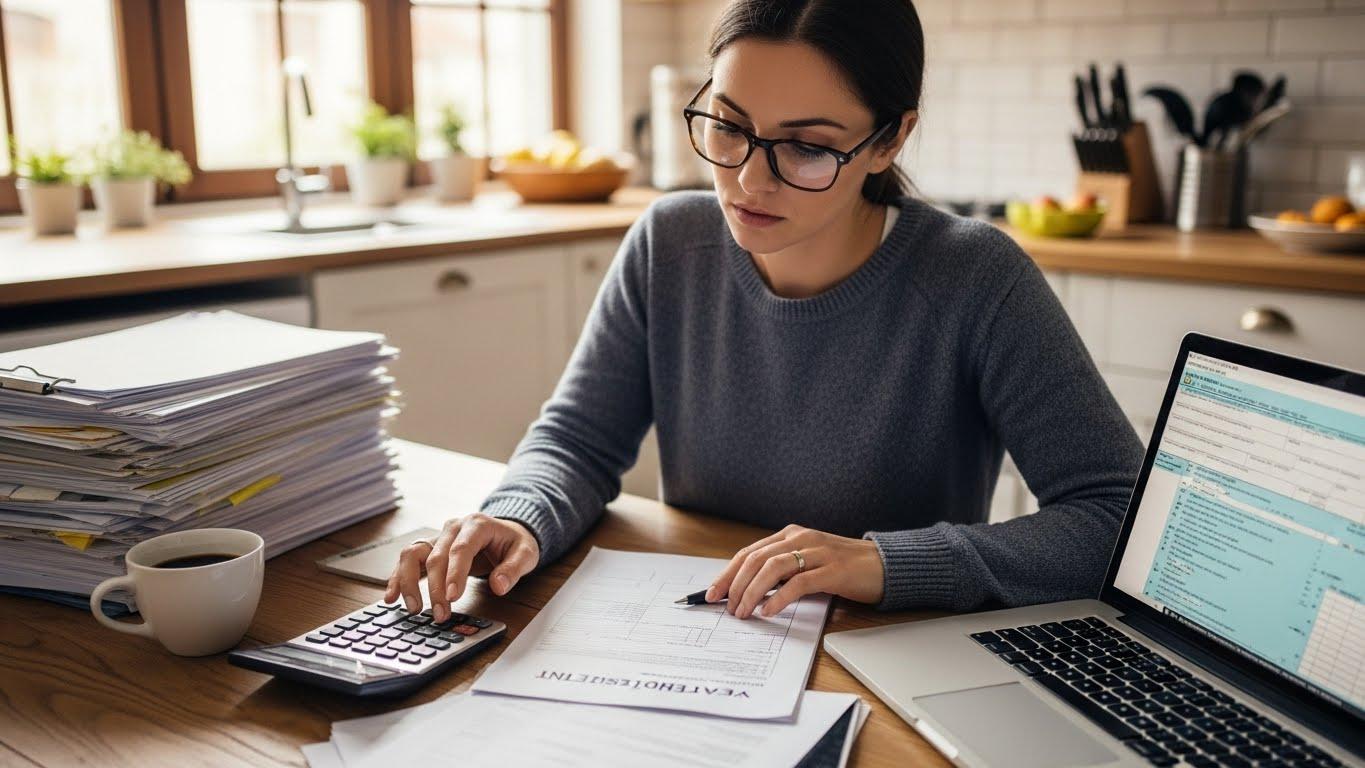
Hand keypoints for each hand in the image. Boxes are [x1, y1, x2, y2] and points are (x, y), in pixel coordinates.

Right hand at [384, 513, 539, 622]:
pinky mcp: (429, 549)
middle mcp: (452, 528)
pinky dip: (396, 578)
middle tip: (440, 614)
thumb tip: (498, 586)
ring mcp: (437, 537)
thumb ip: (513, 569)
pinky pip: (407, 561)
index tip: (452, 597)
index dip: (455, 573)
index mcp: (477, 525)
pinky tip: (391, 596)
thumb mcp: (526, 553)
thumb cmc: (514, 543)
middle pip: (435, 556)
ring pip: (412, 554)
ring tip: (413, 608)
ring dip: (408, 581)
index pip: (461, 549)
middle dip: (435, 588)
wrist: (505, 532)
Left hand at [707, 525, 883, 618]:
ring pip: (772, 568)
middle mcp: (800, 538)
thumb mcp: (808, 562)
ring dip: (752, 592)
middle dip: (735, 585)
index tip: (713, 593)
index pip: (749, 552)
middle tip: (726, 607)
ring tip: (743, 611)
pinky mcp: (832, 570)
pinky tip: (769, 611)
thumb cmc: (843, 567)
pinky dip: (779, 598)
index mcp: (791, 534)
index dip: (728, 573)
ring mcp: (817, 552)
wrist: (884, 564)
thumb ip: (783, 571)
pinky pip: (798, 583)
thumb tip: (749, 592)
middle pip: (755, 559)